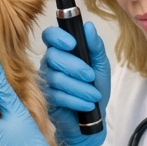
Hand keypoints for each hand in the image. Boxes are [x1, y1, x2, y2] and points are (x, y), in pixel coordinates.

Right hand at [39, 22, 110, 145]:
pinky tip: (87, 105)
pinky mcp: (46, 99)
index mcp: (62, 51)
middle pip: (53, 56)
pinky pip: (57, 96)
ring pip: (56, 78)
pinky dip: (76, 100)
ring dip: (79, 87)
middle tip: (91, 76)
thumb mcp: (101, 66)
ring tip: (94, 96)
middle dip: (74, 66)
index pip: (50, 35)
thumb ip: (96, 46)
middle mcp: (50, 63)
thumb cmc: (95, 88)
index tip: (73, 44)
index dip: (58, 36)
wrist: (93, 118)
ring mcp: (45, 81)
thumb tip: (88, 27)